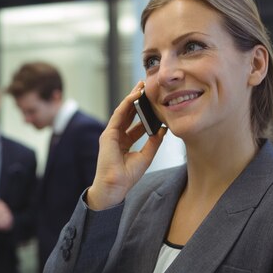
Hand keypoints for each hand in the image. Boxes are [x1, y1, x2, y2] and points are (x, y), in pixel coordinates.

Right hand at [87, 81, 166, 210]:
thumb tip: (164, 128)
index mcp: (124, 142)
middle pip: (128, 113)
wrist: (115, 186)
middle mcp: (117, 136)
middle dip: (137, 100)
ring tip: (141, 86)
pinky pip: (119, 114)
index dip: (143, 112)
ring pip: (123, 111)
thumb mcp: (146, 156)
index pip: (135, 123)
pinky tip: (135, 95)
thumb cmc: (127, 176)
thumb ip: (154, 141)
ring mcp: (111, 134)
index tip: (153, 102)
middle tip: (146, 87)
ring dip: (132, 97)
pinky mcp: (108, 133)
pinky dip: (127, 103)